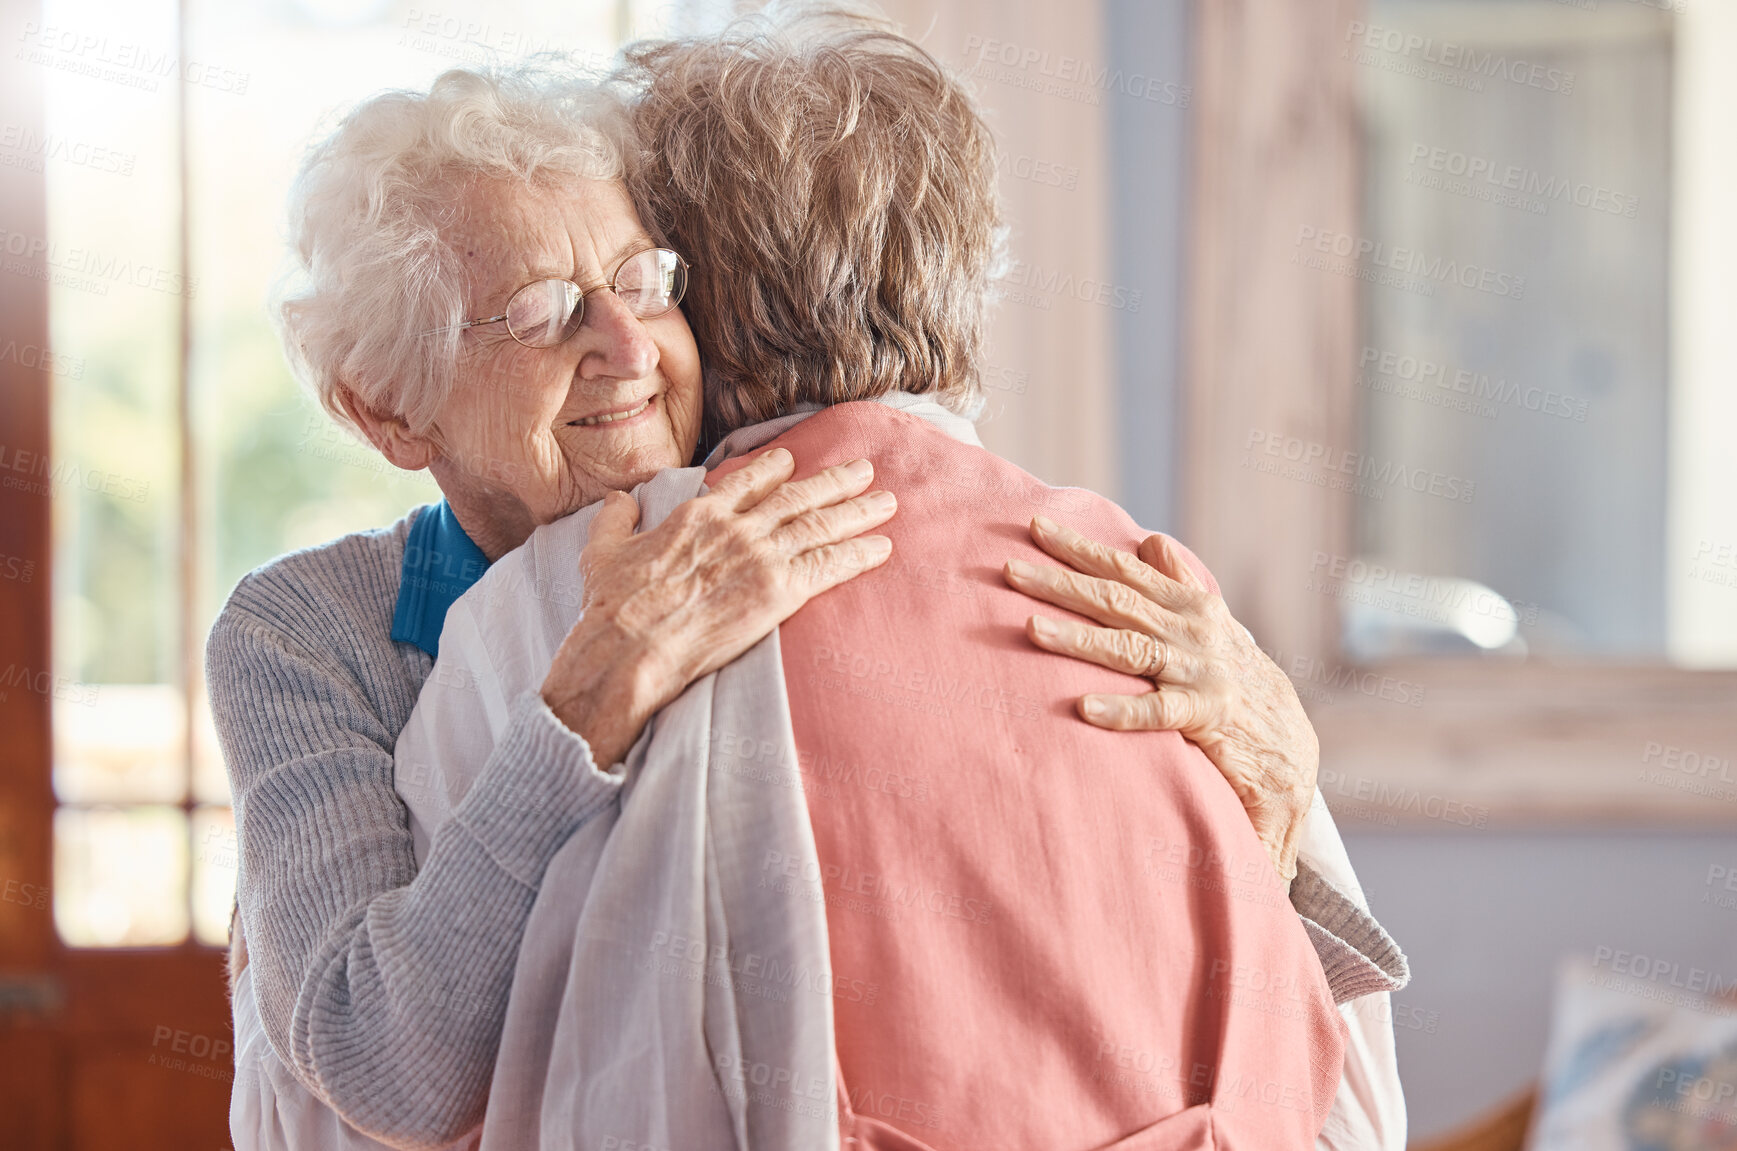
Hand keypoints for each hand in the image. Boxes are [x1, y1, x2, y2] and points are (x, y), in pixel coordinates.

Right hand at [540, 447, 895, 765]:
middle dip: (835, 482)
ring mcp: (761, 557)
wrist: (630, 647)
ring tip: (888, 501)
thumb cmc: (613, 606)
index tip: (795, 460)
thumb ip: (615, 519)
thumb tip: (619, 500)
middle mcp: (737, 528)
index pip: (748, 482)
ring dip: (858, 511)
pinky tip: (882, 547)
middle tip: (865, 469)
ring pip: (821, 525)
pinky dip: (859, 554)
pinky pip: (829, 566)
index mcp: (699, 514)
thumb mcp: (602, 550)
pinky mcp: (780, 592)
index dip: (777, 470)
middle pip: (798, 497)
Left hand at [1003, 516, 1315, 882]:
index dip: (1080, 549)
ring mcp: (1199, 671)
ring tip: (1030, 627)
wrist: (1289, 741)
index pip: (1124, 569)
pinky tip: (1084, 708)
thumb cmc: (1238, 676)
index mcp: (1189, 604)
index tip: (1035, 527)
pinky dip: (1121, 710)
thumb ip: (1177, 583)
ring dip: (1076, 639)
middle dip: (1060, 583)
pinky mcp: (1206, 716)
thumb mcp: (1211, 624)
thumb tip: (1149, 540)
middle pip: (1115, 601)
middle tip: (1009, 570)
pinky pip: (1157, 712)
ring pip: (1128, 649)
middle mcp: (1192, 630)